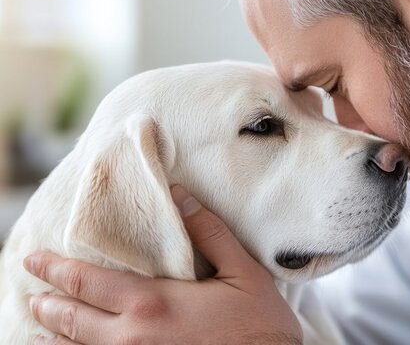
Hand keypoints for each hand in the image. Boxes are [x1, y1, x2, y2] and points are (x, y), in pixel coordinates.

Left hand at [23, 185, 301, 344]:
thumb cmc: (260, 325)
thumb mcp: (243, 271)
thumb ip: (209, 232)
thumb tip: (180, 195)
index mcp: (153, 304)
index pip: (87, 282)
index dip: (55, 269)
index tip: (35, 260)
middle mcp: (133, 338)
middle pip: (71, 320)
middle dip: (48, 303)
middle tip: (33, 292)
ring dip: (54, 337)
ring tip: (40, 326)